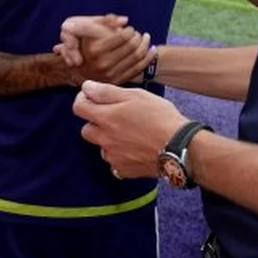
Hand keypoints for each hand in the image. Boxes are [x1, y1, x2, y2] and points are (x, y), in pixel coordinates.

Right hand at [52, 14, 155, 85]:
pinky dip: (148, 58)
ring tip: (146, 39)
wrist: (78, 71)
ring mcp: (111, 74)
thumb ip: (105, 21)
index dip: (130, 30)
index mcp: (95, 50)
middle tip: (138, 34)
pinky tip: (151, 50)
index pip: (123, 36)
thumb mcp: (87, 30)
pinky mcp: (117, 81)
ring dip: (145, 45)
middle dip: (139, 37)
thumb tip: (125, 20)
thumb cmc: (84, 46)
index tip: (130, 29)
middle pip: (132, 46)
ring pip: (137, 57)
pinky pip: (138, 68)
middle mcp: (103, 63)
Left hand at [73, 81, 188, 179]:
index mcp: (106, 118)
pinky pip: (115, 163)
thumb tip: (86, 87)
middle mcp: (105, 139)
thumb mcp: (136, 96)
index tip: (94, 96)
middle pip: (86, 130)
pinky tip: (136, 149)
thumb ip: (107, 92)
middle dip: (96, 122)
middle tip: (116, 116)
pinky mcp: (124, 170)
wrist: (179, 146)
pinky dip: (121, 157)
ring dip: (109, 141)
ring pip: (102, 147)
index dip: (83, 98)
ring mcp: (113, 157)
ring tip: (131, 134)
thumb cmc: (160, 116)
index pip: (78, 107)